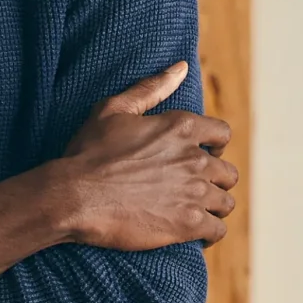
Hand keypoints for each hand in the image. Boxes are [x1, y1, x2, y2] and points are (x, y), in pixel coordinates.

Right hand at [52, 62, 236, 250]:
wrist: (74, 196)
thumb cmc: (89, 152)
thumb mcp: (114, 109)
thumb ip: (151, 88)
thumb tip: (181, 66)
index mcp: (183, 127)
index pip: (223, 135)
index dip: (216, 146)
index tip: (206, 156)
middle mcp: (195, 158)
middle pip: (228, 173)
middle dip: (216, 182)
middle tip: (197, 191)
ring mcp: (194, 192)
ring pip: (225, 203)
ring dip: (214, 208)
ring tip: (198, 215)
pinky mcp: (187, 224)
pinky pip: (217, 230)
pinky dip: (210, 233)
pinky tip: (197, 235)